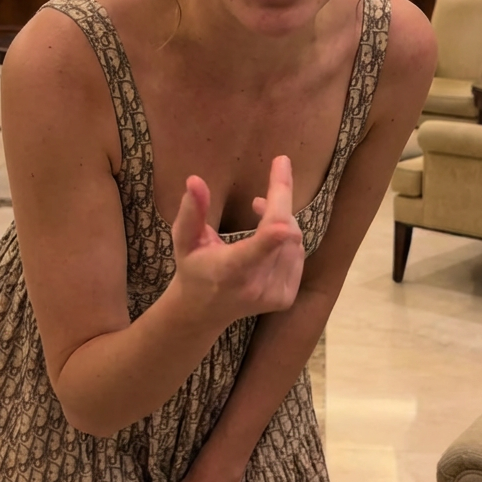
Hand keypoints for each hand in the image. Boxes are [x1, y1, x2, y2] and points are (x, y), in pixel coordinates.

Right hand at [171, 155, 304, 323]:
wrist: (203, 311)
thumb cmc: (193, 268)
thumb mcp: (184, 239)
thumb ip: (191, 211)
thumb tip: (194, 180)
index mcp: (229, 270)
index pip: (255, 251)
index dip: (274, 233)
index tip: (284, 215)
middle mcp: (255, 285)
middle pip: (284, 234)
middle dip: (281, 200)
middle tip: (275, 170)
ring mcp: (274, 294)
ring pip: (294, 241)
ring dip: (282, 218)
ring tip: (259, 208)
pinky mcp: (285, 298)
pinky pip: (297, 254)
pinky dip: (287, 237)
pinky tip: (269, 234)